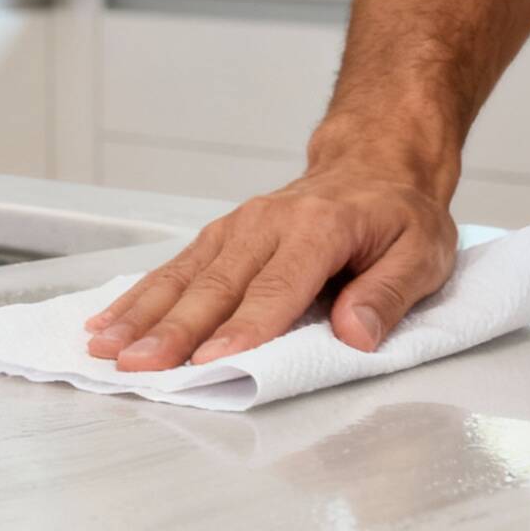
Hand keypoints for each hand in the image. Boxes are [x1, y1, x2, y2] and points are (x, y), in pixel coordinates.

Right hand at [82, 164, 456, 371]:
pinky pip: (174, 268)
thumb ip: (388, 294)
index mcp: (320, 229)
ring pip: (184, 276)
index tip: (211, 361)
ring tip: (107, 348)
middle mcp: (268, 224)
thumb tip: (356, 333)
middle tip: (139, 366)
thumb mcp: (423, 254)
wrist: (373, 164)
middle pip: (216, 285)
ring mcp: (238, 228)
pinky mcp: (220, 236)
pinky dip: (138, 297)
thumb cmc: (398, 217)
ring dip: (143, 315)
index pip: (277, 287)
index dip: (244, 327)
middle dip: (174, 330)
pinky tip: (107, 321)